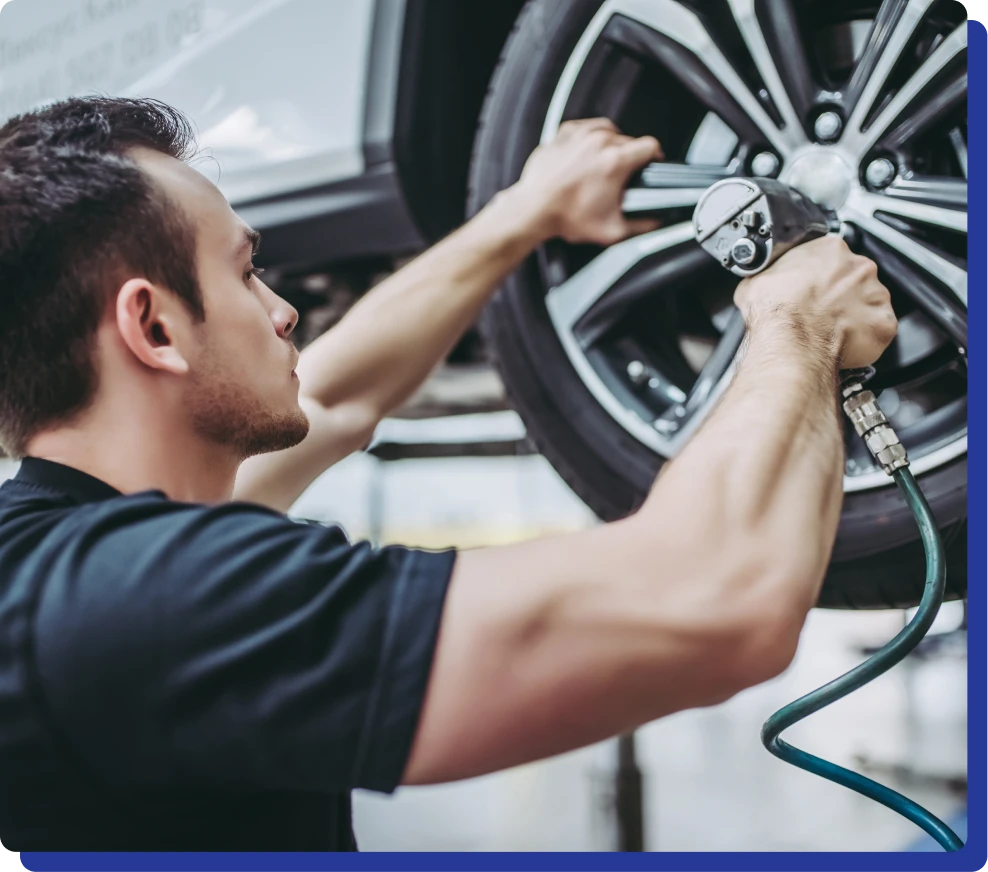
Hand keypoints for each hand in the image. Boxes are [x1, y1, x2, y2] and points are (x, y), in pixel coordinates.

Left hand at [512, 118, 663, 244]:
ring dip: (612, 145)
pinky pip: (586, 127)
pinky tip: (588, 154)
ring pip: (609, 130)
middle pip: (629, 140)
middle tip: (621, 177)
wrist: (533, 210)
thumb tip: (657, 221)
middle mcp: (599, 142)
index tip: (652, 163)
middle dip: (629, 157)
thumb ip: (642, 226)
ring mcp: (580, 135)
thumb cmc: (565, 217)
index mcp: (615, 161)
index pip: (650, 145)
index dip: (655, 156)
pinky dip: (590, 138)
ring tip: (606, 164)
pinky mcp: (564, 134)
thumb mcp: (612, 230)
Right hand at [734, 236, 896, 368]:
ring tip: (827, 331)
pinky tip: (842, 343)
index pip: (830, 256)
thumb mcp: (756, 281)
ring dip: (853, 316)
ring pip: (868, 304)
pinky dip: (864, 339)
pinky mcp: (883, 323)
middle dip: (839, 295)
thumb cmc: (775, 312)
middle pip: (854, 278)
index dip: (819, 275)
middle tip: (818, 313)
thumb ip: (771, 275)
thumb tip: (764, 282)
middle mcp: (859, 267)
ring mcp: (875, 294)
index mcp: (830, 250)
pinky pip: (878, 330)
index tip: (810, 288)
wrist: (789, 342)